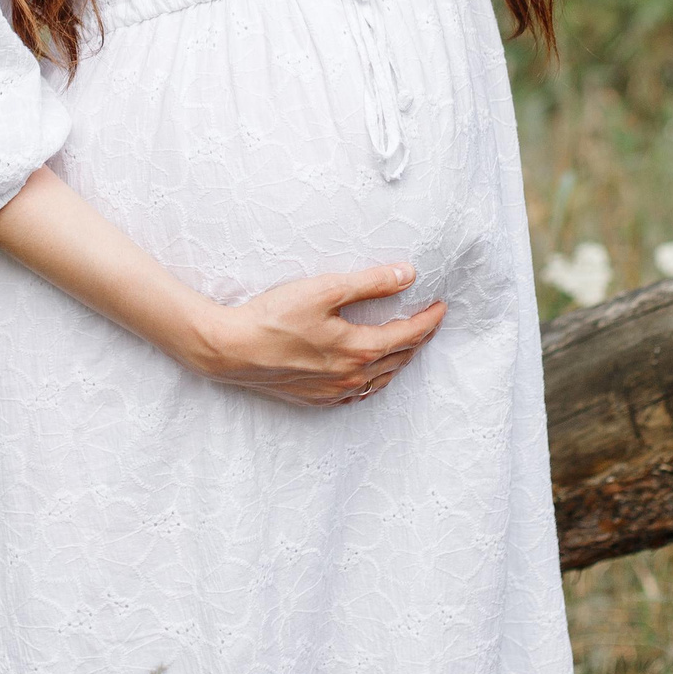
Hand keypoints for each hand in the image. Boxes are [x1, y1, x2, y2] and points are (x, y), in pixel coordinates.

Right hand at [188, 263, 445, 406]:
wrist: (231, 350)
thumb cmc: (273, 317)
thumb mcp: (324, 290)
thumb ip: (370, 282)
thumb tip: (408, 275)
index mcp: (358, 350)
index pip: (408, 335)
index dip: (428, 320)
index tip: (441, 306)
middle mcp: (351, 377)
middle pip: (398, 359)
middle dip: (417, 339)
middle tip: (427, 321)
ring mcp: (333, 392)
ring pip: (379, 379)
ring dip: (397, 361)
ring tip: (404, 343)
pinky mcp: (315, 399)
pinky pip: (357, 393)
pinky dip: (372, 379)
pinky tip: (367, 371)